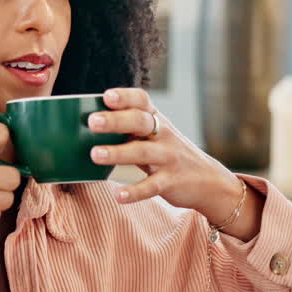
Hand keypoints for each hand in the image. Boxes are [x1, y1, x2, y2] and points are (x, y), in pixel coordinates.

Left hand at [87, 88, 247, 227]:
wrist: (208, 181)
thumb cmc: (168, 155)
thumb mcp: (154, 137)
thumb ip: (129, 131)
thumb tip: (83, 130)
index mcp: (156, 120)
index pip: (141, 100)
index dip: (125, 97)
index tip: (107, 96)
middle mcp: (163, 134)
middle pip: (139, 121)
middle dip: (115, 121)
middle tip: (92, 122)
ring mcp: (169, 157)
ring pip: (143, 152)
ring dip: (118, 153)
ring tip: (95, 155)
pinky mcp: (171, 181)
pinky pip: (152, 186)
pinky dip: (135, 191)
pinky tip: (118, 195)